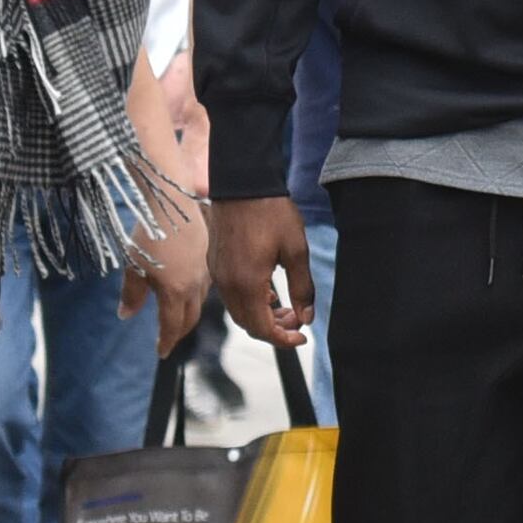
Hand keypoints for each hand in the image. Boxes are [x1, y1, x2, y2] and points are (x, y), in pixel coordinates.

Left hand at [122, 205, 211, 353]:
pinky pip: (205, 286)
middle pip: (190, 319)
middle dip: (179, 332)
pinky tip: (187, 290)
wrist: (173, 202)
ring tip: (177, 317)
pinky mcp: (209, 258)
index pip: (173, 326)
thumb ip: (131, 294)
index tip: (161, 353)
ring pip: (200, 302)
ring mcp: (206, 272)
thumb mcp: (134, 266)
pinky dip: (195, 296)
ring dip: (188, 314)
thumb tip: (125, 315)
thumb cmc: (150, 234)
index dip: (167, 342)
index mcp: (176, 292)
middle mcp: (196, 286)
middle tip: (168, 339)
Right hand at [210, 194, 317, 347]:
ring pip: (238, 310)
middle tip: (298, 320)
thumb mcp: (296, 251)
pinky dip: (250, 301)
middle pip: (248, 324)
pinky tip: (268, 292)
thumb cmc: (272, 213)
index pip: (262, 329)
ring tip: (287, 307)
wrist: (243, 183)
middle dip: (274, 329)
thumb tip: (306, 318)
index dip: (283, 339)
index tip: (302, 337)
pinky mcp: (216, 263)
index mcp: (247, 283)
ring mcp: (218, 274)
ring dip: (262, 316)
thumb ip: (302, 288)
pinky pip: (231, 295)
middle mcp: (227, 284)